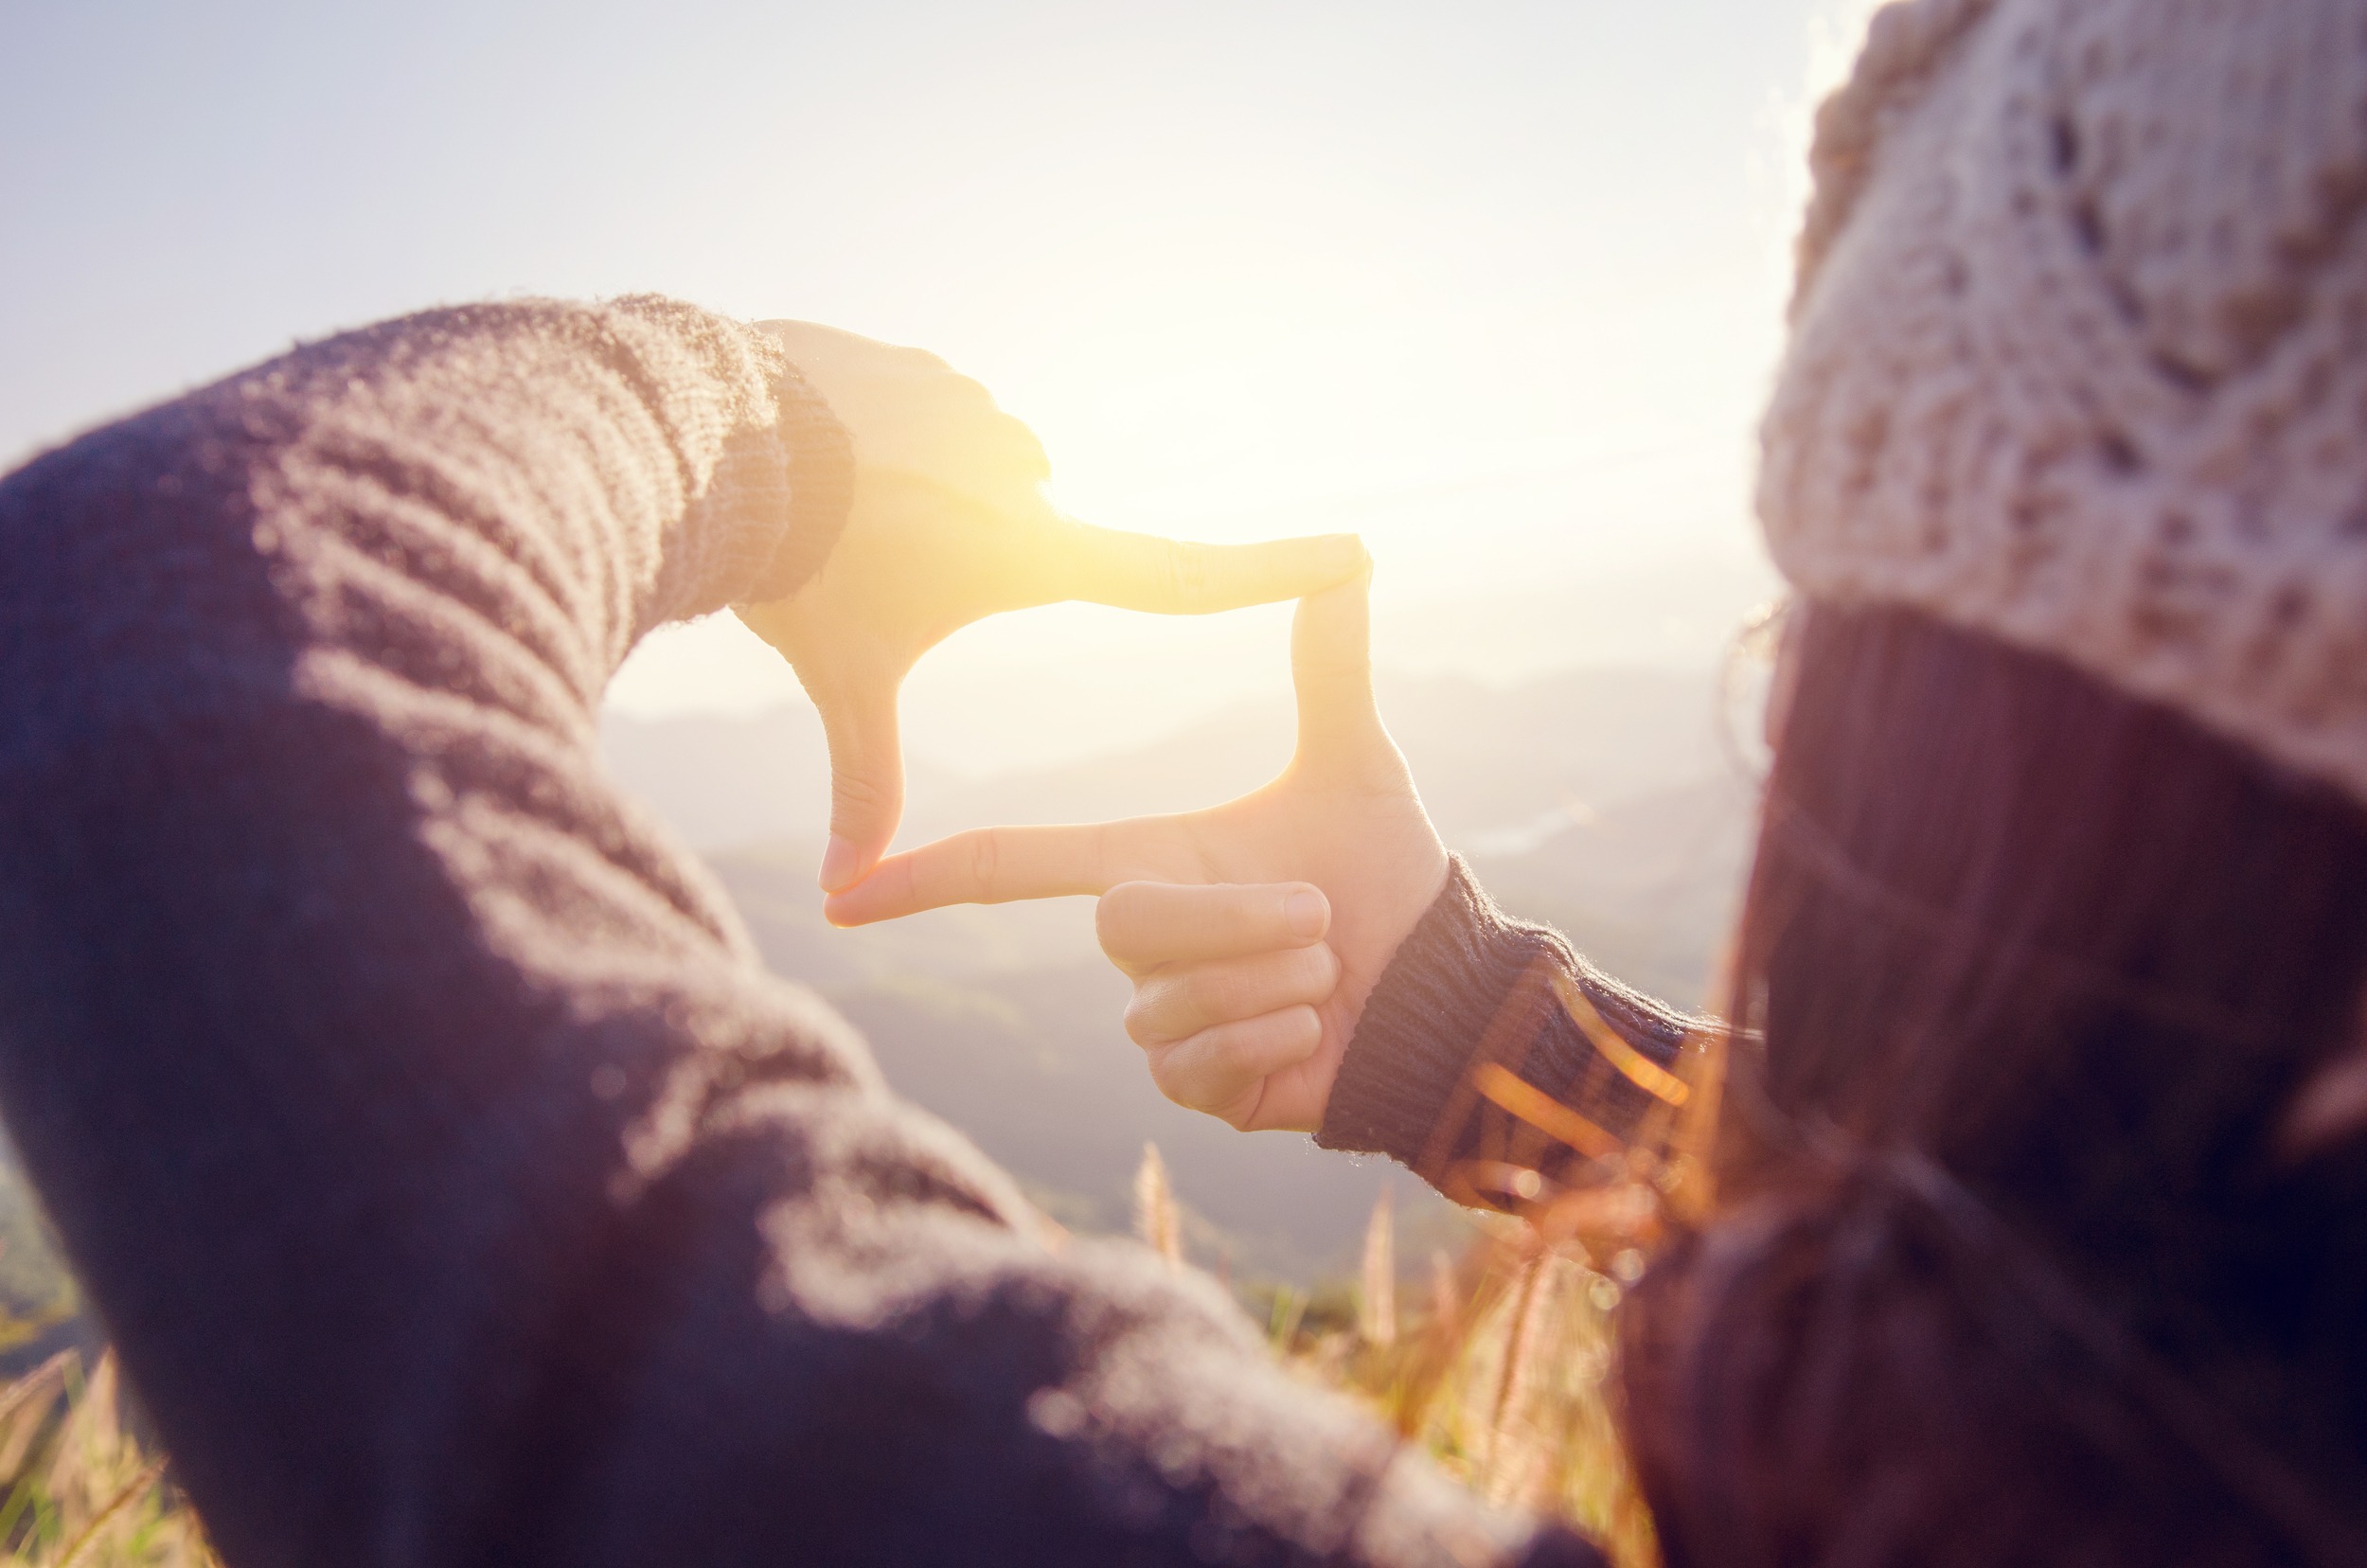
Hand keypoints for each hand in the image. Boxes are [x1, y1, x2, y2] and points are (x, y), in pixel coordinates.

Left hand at [736, 321, 1366, 892]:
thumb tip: (847, 893)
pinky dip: (886, 444)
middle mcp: (1031, 474)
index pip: (1183, 578)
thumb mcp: (841, 680)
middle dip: (965, 558)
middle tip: (884, 562)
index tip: (1354, 554)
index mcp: (1036, 551)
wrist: (716, 436)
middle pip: (1030, 539)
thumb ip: (863, 778)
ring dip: (922, 498)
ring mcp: (983, 408)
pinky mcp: (931, 368)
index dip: (1274, 573)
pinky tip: (828, 454)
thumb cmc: (797, 571)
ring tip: (846, 511)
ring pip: (971, 475)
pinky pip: (924, 417)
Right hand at [823, 574, 1450, 1131]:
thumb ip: (1330, 668)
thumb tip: (1350, 556)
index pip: (1015, 865)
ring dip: (1274, 980)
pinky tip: (1312, 1029)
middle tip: (1317, 914)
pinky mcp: (1194, 1088)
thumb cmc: (1387, 877)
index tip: (844, 890)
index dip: (928, 877)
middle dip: (1238, 917)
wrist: (1439, 986)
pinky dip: (1274, 1038)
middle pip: (1124, 923)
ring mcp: (1158, 1020)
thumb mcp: (1355, 766)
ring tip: (1322, 971)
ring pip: (1169, 1002)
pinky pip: (1198, 1065)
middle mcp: (1138, 942)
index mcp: (1148, 859)